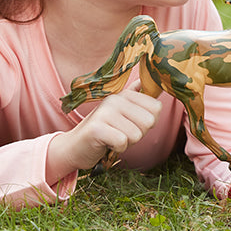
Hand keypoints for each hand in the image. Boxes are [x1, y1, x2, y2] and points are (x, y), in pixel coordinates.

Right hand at [46, 89, 161, 183]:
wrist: (74, 147)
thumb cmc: (105, 132)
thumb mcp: (122, 113)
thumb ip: (135, 98)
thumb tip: (145, 81)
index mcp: (125, 95)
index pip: (157, 108)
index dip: (148, 123)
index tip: (132, 125)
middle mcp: (115, 99)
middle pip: (149, 122)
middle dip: (139, 134)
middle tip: (121, 134)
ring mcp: (104, 112)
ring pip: (136, 134)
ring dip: (126, 143)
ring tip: (112, 138)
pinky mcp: (96, 128)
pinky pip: (122, 142)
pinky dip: (117, 149)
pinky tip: (107, 144)